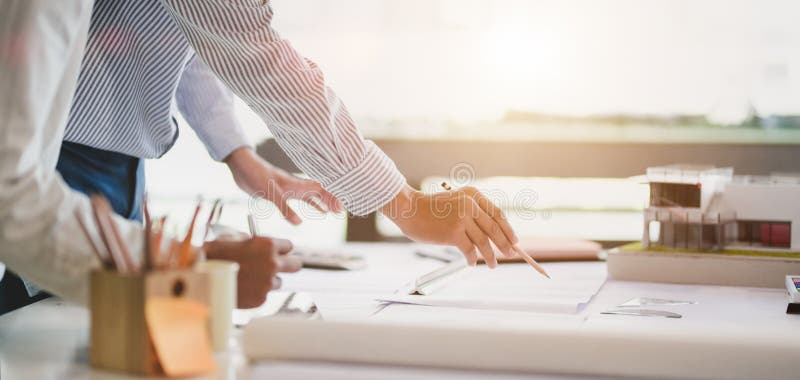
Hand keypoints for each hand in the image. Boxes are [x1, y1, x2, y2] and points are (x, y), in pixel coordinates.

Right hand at [203, 236, 300, 307]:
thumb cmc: (214, 255)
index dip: (280, 249)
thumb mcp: (234, 238)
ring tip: (248, 278)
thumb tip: (258, 243)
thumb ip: (252, 241)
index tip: (276, 252)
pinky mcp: (261, 299)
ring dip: (268, 280)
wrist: (200, 277)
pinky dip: (256, 292)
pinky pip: (264, 294)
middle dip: (288, 265)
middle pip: (296, 265)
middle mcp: (272, 264)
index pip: (289, 246)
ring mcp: (268, 283)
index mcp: (268, 245)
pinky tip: (241, 287)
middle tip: (277, 266)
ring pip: (278, 281)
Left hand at [224, 147, 343, 223]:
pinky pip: (298, 200)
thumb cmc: (256, 175)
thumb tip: (299, 223)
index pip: (320, 190)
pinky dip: (305, 205)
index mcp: (296, 184)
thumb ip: (284, 208)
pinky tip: (307, 212)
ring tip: (330, 212)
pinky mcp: (280, 192)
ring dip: (320, 203)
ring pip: (309, 196)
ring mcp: (288, 189)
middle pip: (318, 192)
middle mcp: (295, 186)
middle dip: (330, 201)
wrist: (241, 167)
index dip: (331, 197)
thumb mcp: (270, 193)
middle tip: (341, 211)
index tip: (341, 207)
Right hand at [381, 185, 518, 267]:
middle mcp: (470, 205)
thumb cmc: (431, 209)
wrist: (409, 209)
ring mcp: (462, 219)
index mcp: (473, 194)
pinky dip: (472, 259)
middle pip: (494, 228)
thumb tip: (494, 235)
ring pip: (483, 242)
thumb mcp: (456, 202)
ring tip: (492, 265)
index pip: (498, 214)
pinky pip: (469, 250)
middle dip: (504, 244)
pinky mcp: (453, 233)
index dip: (508, 229)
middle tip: (511, 254)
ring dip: (489, 256)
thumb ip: (473, 213)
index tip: (514, 241)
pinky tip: (471, 263)